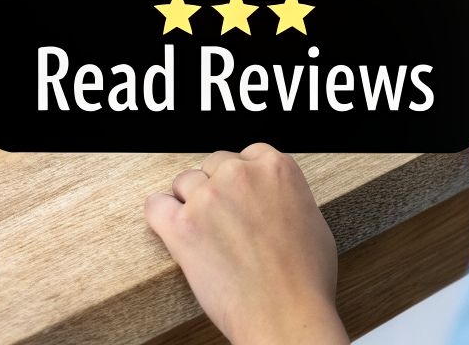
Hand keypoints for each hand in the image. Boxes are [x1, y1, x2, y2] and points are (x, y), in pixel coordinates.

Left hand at [145, 144, 346, 344]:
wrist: (286, 314)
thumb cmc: (305, 280)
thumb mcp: (312, 221)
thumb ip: (286, 198)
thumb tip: (274, 201)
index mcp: (276, 169)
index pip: (248, 154)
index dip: (242, 178)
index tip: (241, 196)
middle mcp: (239, 175)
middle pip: (213, 164)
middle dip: (216, 188)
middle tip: (223, 219)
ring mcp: (208, 198)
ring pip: (184, 182)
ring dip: (189, 202)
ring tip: (202, 230)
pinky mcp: (182, 226)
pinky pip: (155, 206)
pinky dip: (160, 216)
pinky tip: (171, 228)